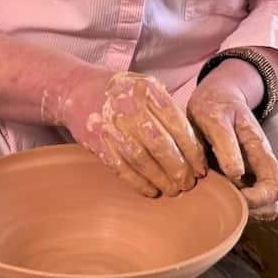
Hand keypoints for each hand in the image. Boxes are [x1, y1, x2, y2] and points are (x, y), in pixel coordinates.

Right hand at [55, 70, 207, 197]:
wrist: (76, 89)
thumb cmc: (120, 92)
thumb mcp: (145, 86)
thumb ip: (167, 108)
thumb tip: (196, 142)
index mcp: (147, 89)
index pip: (177, 123)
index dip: (192, 148)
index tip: (201, 166)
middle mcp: (129, 105)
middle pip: (160, 143)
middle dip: (179, 168)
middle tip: (189, 183)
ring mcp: (110, 124)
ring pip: (141, 158)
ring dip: (160, 179)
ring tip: (173, 190)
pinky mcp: (95, 141)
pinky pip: (120, 167)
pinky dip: (137, 182)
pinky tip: (150, 191)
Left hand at [187, 63, 277, 220]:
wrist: (216, 97)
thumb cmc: (215, 106)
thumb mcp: (216, 119)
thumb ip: (226, 144)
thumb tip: (236, 175)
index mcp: (259, 151)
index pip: (275, 186)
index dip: (258, 200)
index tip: (234, 196)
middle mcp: (260, 166)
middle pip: (273, 203)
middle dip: (253, 211)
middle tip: (226, 204)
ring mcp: (252, 173)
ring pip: (262, 206)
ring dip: (245, 212)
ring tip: (220, 202)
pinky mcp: (239, 177)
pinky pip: (245, 201)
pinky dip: (235, 207)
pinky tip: (215, 199)